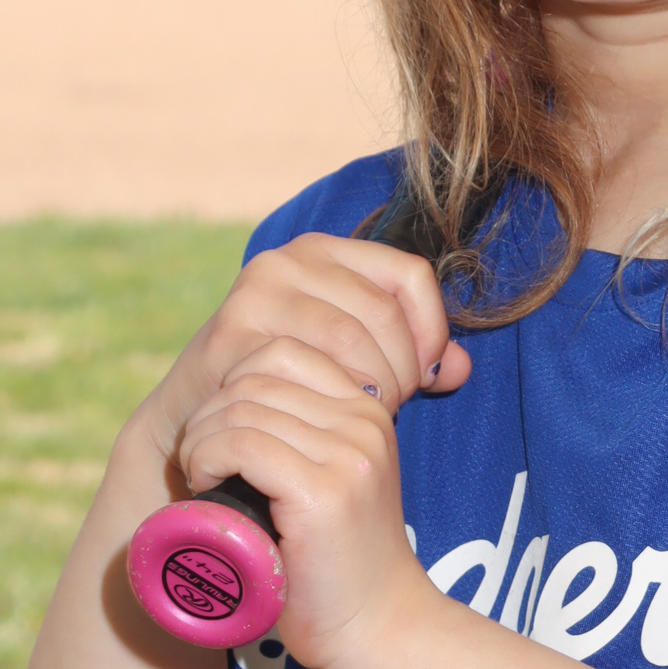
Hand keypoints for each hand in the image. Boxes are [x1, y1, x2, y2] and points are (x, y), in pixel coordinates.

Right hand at [140, 233, 471, 466]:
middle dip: (403, 368)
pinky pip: (308, 366)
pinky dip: (334, 398)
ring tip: (366, 414)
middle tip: (394, 406)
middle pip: (384, 309)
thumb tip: (463, 368)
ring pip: (350, 337)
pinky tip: (334, 418)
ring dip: (373, 385)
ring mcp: (255, 293)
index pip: (410, 274)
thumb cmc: (293, 385)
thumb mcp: (358, 359)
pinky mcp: (231, 335)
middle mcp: (287, 260)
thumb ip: (414, 357)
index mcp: (325, 250)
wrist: (204, 416)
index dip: (432, 329)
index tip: (427, 376)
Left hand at [173, 330, 430, 668]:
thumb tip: (234, 395)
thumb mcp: (333, 479)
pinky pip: (242, 444)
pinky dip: (207, 459)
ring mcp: (348, 455)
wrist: (379, 629)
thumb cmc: (338, 563)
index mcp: (368, 410)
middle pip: (256, 374)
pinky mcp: (325, 492)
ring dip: (201, 438)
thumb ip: (305, 434)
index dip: (234, 384)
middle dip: (210, 412)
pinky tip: (206, 485)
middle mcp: (365, 421)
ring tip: (201, 476)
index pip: (283, 352)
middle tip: (199, 461)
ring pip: (241, 406)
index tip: (222, 433)